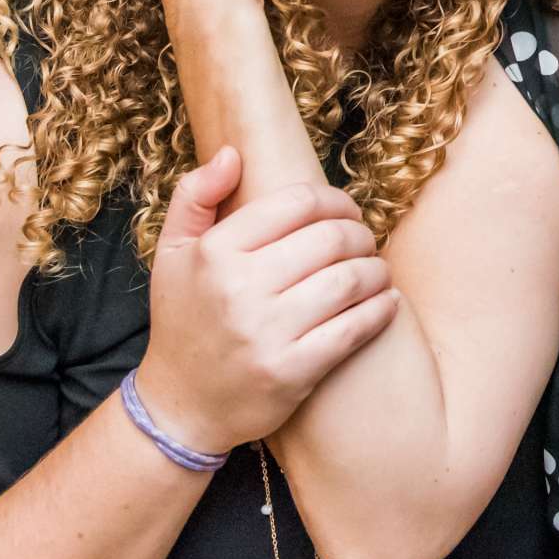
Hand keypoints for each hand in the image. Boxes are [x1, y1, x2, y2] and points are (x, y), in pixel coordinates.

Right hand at [133, 146, 401, 456]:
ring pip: (349, 281)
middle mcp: (239, 288)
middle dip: (360, 234)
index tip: (347, 212)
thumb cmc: (185, 321)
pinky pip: (354, 329)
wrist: (180, 405)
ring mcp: (266, 333)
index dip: (335, 201)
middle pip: (331, 239)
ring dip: (376, 270)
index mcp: (214, 252)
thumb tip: (233, 153)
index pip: (297, 203)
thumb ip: (195, 196)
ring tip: (376, 270)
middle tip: (365, 241)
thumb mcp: (172, 254)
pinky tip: (386, 302)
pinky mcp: (291, 372)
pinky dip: (381, 309)